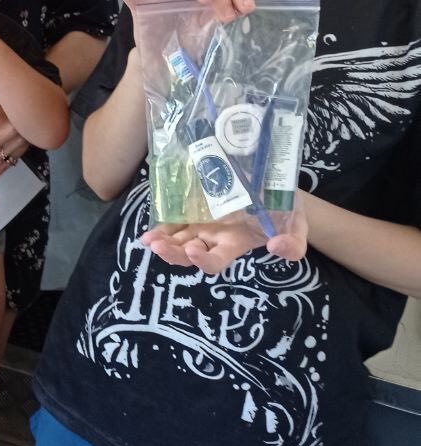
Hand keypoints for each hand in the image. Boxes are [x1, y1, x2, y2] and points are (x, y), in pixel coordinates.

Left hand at [142, 197, 308, 273]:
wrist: (276, 185)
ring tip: (149, 240)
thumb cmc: (286, 210)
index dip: (203, 261)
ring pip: (178, 238)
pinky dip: (161, 227)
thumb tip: (279, 248)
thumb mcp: (297, 225)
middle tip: (160, 246)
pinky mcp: (195, 207)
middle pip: (189, 253)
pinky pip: (175, 220)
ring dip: (162, 241)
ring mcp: (203, 222)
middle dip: (173, 253)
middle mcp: (215, 237)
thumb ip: (294, 242)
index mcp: (235, 243)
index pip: (216, 260)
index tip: (192, 251)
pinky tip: (148, 232)